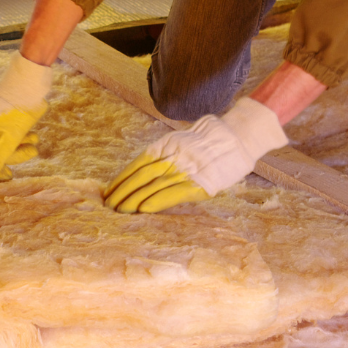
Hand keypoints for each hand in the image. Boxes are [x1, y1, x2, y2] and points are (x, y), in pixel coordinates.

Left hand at [104, 98, 286, 212]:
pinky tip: (143, 209)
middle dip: (123, 190)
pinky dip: (157, 201)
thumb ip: (165, 154)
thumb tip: (144, 172)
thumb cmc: (210, 142)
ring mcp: (187, 170)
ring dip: (134, 199)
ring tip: (119, 210)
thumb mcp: (182, 142)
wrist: (239, 137)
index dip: (121, 178)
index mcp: (167, 145)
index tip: (108, 190)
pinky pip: (174, 193)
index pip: (138, 163)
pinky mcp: (200, 184)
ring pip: (154, 185)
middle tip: (108, 204)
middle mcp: (173, 156)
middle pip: (142, 175)